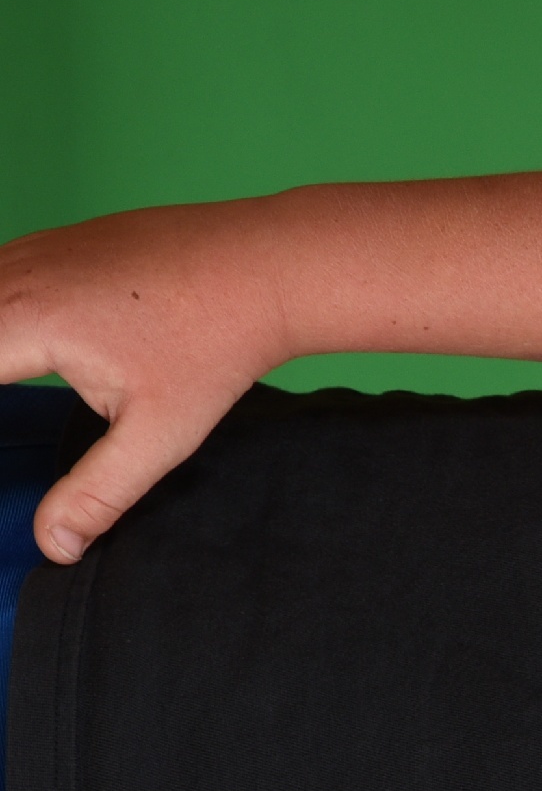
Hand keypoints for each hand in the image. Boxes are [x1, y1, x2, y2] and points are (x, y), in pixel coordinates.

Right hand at [0, 197, 290, 564]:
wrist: (265, 269)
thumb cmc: (216, 347)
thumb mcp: (159, 435)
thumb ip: (97, 492)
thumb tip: (54, 547)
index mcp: (26, 321)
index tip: (4, 449)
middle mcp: (17, 275)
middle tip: (13, 411)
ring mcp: (33, 250)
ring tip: (11, 382)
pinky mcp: (54, 243)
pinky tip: (14, 347)